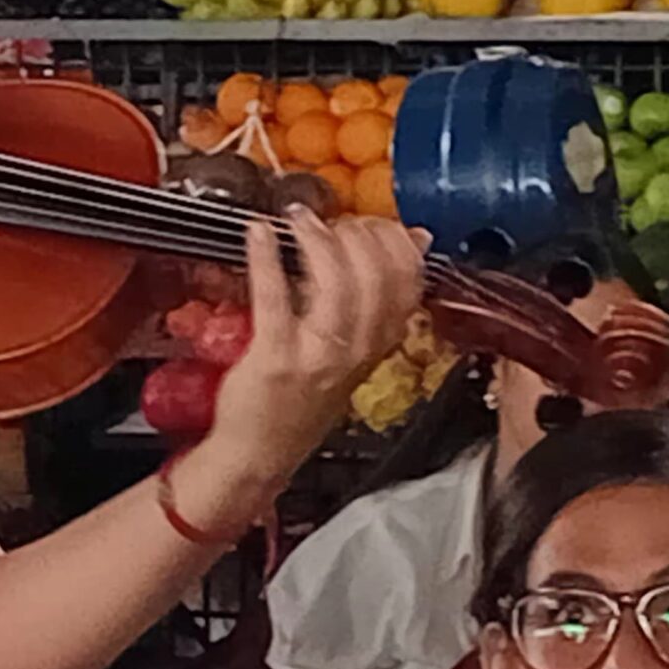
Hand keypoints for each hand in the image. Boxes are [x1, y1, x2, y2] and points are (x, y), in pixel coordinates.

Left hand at [202, 209, 423, 480]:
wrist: (261, 452)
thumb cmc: (302, 399)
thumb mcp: (353, 351)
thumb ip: (376, 301)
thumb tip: (411, 241)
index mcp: (379, 343)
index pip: (408, 279)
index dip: (392, 239)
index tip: (369, 221)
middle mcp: (357, 349)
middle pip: (375, 275)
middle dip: (356, 233)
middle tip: (330, 218)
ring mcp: (319, 355)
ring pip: (336, 283)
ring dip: (316, 239)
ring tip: (298, 217)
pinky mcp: (277, 358)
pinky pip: (276, 298)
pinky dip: (267, 258)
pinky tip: (258, 233)